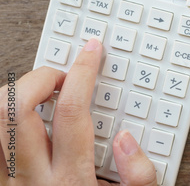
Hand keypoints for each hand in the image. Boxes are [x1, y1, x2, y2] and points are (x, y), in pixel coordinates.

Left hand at [0, 38, 156, 184]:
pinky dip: (0, 121)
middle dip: (40, 78)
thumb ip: (139, 175)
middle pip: (16, 111)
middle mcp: (31, 181)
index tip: (91, 53)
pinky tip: (19, 118)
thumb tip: (124, 137)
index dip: (82, 72)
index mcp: (71, 180)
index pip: (71, 111)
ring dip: (12, 96)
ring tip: (38, 93)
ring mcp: (7, 183)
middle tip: (62, 77)